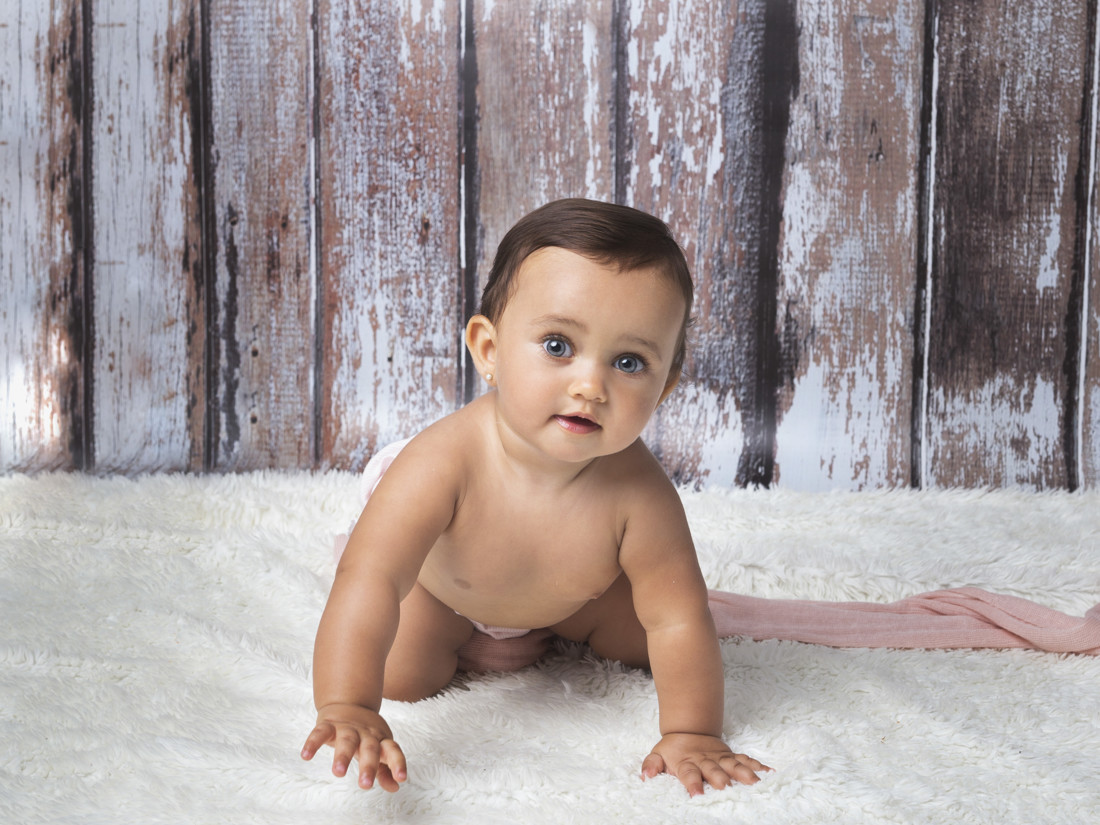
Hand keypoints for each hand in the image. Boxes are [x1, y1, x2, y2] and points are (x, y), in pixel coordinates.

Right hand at [301, 703, 406, 791]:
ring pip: (346, 740)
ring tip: (338, 772)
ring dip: (342, 756)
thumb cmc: (366, 735)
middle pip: (369, 748)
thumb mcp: (378, 749)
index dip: (398, 763)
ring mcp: (347, 728)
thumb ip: (385, 769)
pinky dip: (313, 743)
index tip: (402, 778)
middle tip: (365, 785)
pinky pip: (320, 732)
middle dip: (368, 766)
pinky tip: (305, 756)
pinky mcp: (329, 724)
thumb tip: (395, 787)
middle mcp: (365, 734)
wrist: (350, 702)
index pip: (392, 750)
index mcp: (380, 740)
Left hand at [641, 733, 770, 795]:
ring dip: (744, 773)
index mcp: (687, 763)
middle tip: (727, 788)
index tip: (697, 795)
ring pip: (733, 764)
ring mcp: (720, 758)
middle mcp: (706, 761)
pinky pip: (746, 760)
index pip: (689, 774)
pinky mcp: (731, 756)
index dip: (692, 784)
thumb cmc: (673, 750)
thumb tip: (645, 775)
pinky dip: (758, 766)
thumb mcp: (657, 754)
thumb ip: (651, 765)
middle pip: (714, 770)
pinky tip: (770, 773)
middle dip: (721, 779)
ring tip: (755, 782)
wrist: (688, 729)